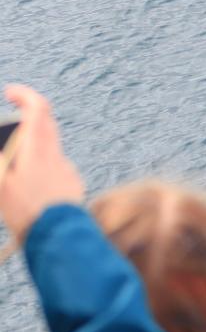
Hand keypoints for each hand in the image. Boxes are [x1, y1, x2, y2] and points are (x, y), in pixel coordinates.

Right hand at [0, 85, 83, 240]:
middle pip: (43, 128)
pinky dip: (39, 173)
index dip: (25, 95)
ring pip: (47, 152)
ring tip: (12, 176)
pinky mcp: (72, 186)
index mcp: (39, 148)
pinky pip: (54, 171)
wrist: (59, 238)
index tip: (11, 93)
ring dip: (29, 154)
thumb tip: (2, 143)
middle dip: (22, 127)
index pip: (39, 109)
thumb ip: (1, 156)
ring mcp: (67, 171)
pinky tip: (29, 192)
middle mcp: (57, 156)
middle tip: (4, 138)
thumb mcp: (1, 182)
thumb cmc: (25, 210)